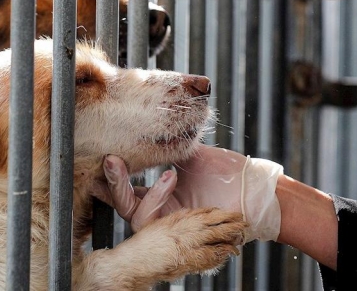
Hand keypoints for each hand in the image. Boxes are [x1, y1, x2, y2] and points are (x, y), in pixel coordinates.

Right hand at [92, 144, 283, 242]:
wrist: (253, 190)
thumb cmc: (230, 174)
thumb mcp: (195, 156)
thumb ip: (172, 145)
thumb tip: (152, 125)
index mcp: (163, 195)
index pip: (130, 190)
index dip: (113, 178)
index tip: (103, 157)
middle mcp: (162, 211)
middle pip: (124, 205)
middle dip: (113, 184)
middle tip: (110, 161)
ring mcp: (169, 223)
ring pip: (134, 216)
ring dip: (140, 191)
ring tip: (164, 171)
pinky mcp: (178, 231)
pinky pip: (151, 220)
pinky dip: (157, 197)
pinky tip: (171, 178)